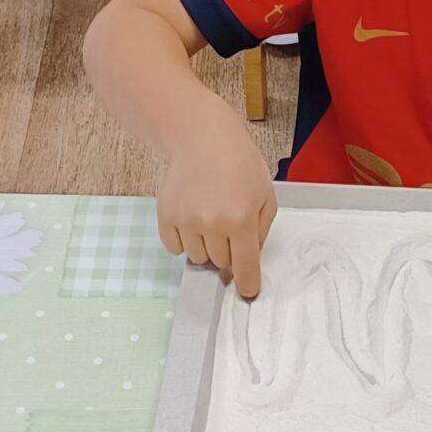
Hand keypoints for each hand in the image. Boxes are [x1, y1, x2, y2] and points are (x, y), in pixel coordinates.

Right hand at [156, 121, 276, 296]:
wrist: (203, 139)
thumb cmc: (239, 165)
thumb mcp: (266, 196)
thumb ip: (261, 231)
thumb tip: (248, 262)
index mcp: (242, 219)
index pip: (245, 265)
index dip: (247, 283)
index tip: (247, 293)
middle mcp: (213, 223)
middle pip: (220, 263)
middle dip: (227, 251)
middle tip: (228, 226)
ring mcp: (186, 220)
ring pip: (197, 257)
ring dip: (205, 246)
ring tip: (209, 218)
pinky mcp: (166, 216)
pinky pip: (175, 247)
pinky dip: (183, 240)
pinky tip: (191, 217)